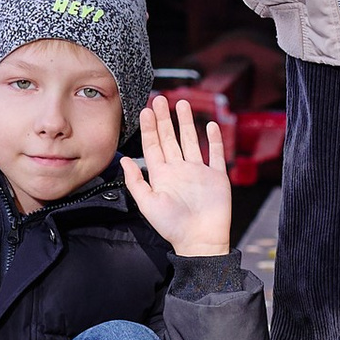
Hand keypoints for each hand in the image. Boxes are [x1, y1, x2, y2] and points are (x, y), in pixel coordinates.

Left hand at [120, 93, 230, 257]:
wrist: (200, 240)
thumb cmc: (172, 226)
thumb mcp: (147, 204)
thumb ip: (135, 181)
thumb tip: (123, 160)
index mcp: (162, 175)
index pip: (153, 145)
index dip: (149, 127)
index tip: (145, 110)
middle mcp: (179, 170)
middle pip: (170, 138)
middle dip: (164, 118)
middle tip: (160, 99)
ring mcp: (198, 172)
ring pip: (191, 141)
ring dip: (186, 123)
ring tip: (182, 104)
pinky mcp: (216, 177)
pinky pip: (215, 154)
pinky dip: (213, 140)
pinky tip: (210, 125)